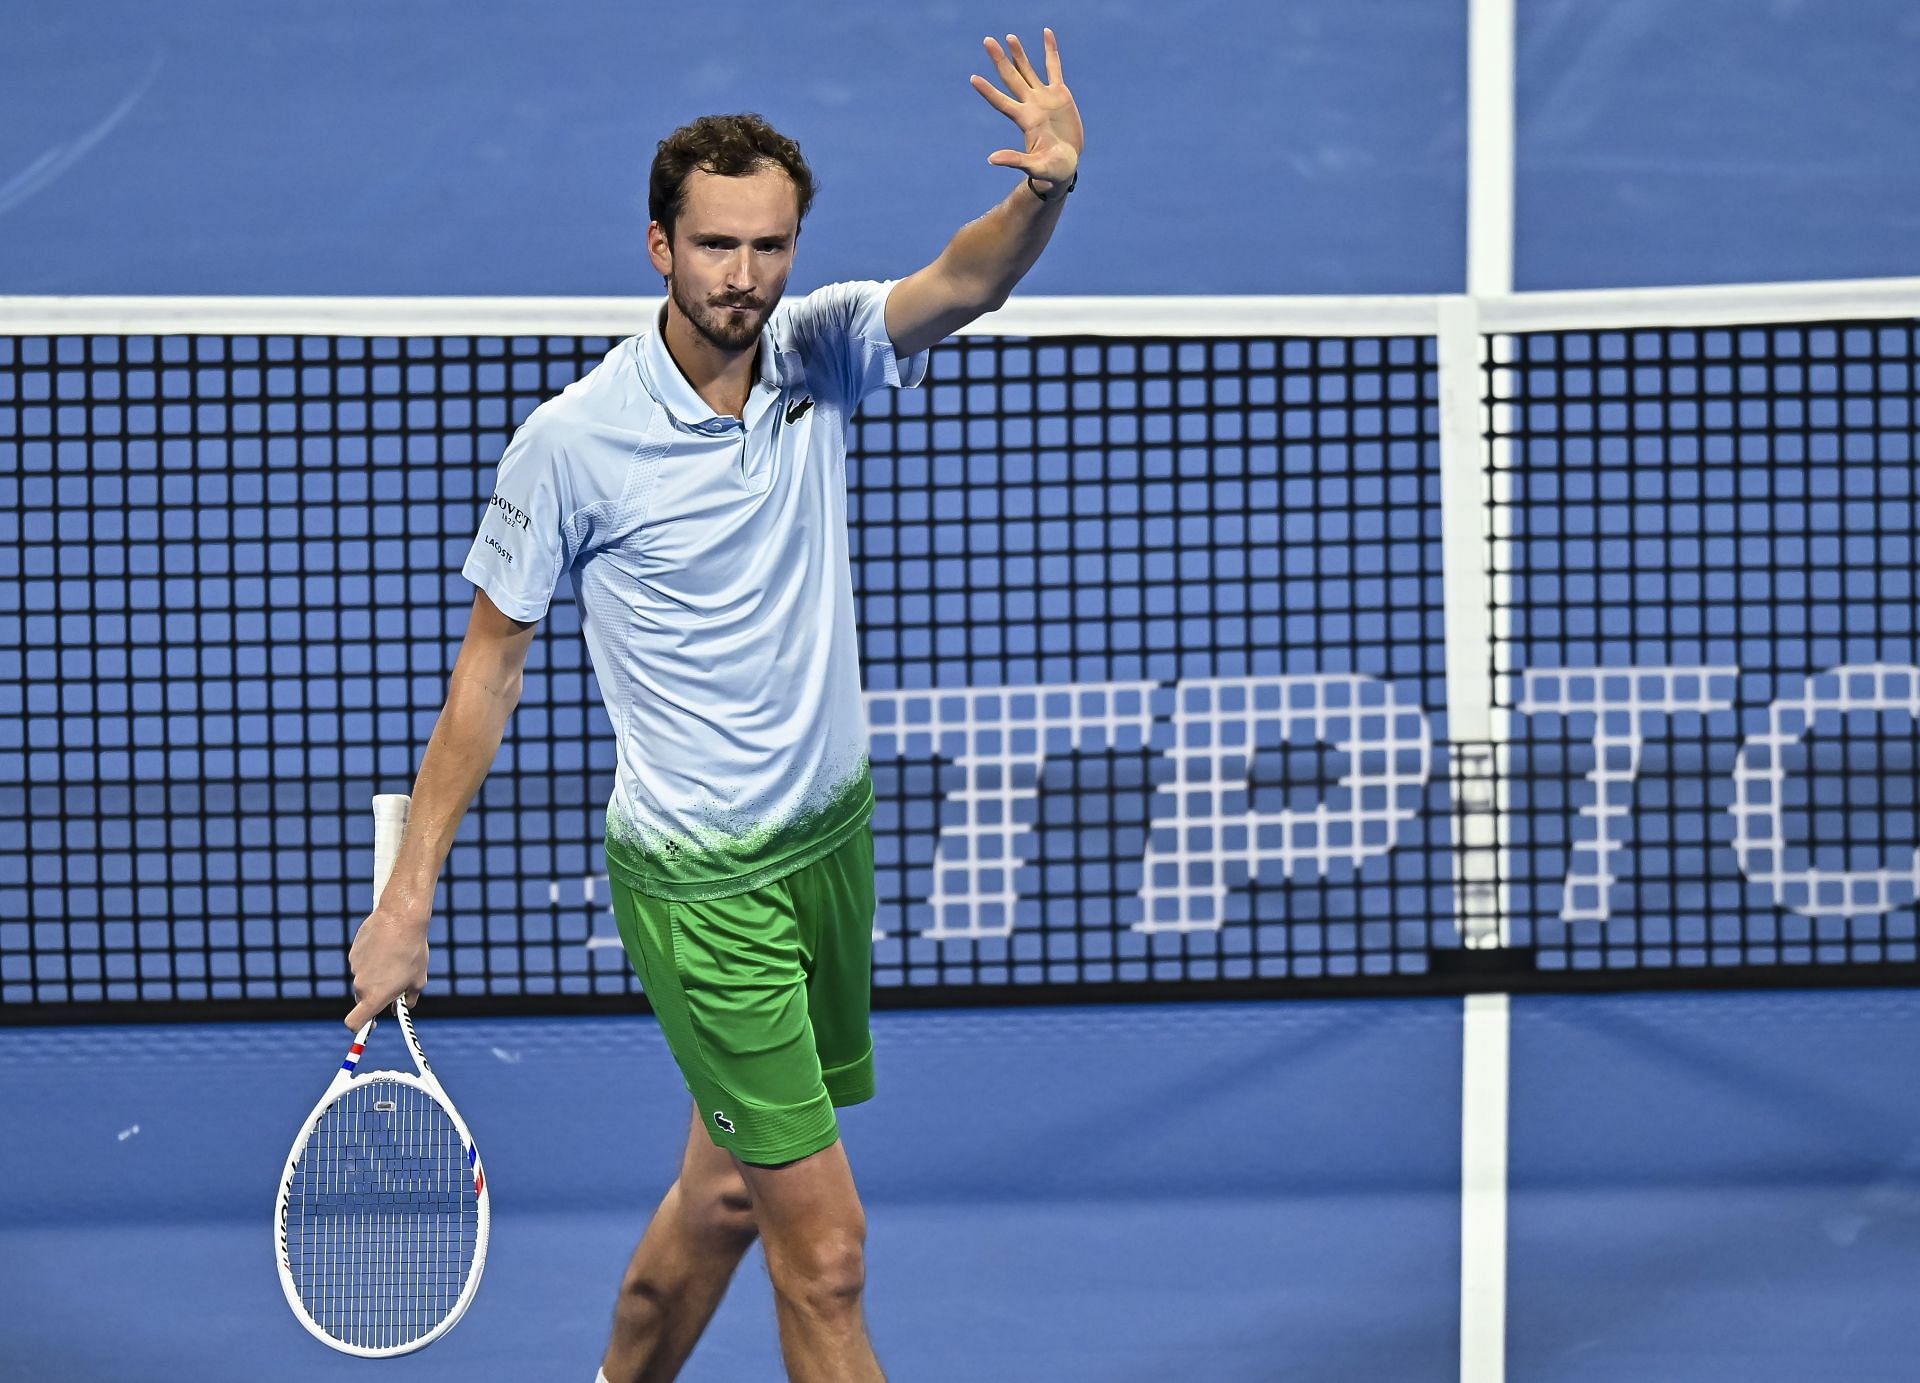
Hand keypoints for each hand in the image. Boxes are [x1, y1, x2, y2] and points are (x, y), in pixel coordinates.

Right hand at [345, 903, 429, 1029]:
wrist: (400, 919)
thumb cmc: (413, 952)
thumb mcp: (418, 980)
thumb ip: (408, 1000)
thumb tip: (401, 1008)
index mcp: (375, 997)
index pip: (354, 1023)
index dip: (359, 1028)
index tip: (371, 1024)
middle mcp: (361, 985)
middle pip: (363, 999)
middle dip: (376, 995)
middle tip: (396, 982)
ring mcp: (355, 968)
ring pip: (364, 979)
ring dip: (377, 975)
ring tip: (395, 958)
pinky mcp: (353, 952)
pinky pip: (362, 963)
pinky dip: (372, 960)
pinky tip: (386, 947)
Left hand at [971, 28, 1082, 191]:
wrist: (1067, 165)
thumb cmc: (1051, 171)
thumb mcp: (1035, 167)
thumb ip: (1015, 160)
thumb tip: (991, 159)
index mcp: (1024, 120)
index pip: (1001, 102)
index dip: (988, 91)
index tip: (973, 79)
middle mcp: (1030, 105)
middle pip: (1011, 78)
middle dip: (999, 60)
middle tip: (987, 41)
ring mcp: (1044, 98)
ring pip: (1028, 70)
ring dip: (1018, 54)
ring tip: (1009, 37)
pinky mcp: (1059, 94)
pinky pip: (1054, 67)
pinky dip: (1051, 50)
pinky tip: (1046, 33)